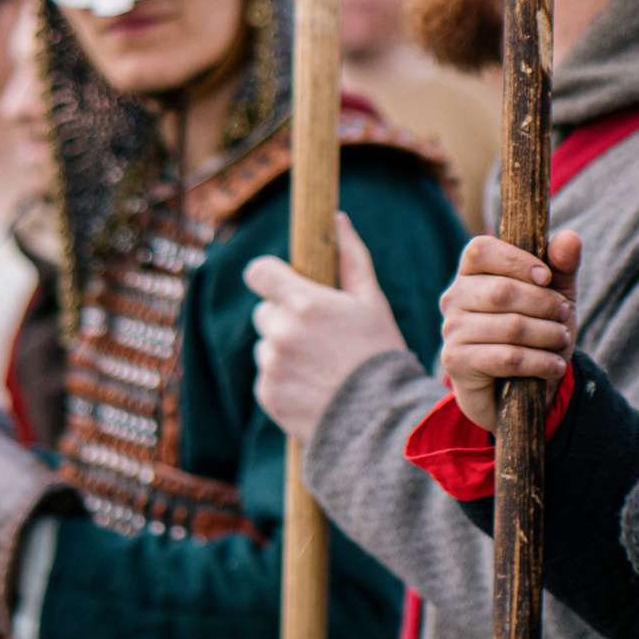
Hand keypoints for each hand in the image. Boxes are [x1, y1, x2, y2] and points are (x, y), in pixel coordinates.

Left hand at [247, 215, 403, 439]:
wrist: (378, 420)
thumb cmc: (380, 353)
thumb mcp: (372, 301)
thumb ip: (350, 256)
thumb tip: (336, 218)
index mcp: (304, 303)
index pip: (259, 272)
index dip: (269, 276)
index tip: (281, 283)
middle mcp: (281, 332)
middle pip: (265, 311)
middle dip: (285, 317)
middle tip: (320, 335)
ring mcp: (271, 364)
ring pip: (266, 344)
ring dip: (284, 349)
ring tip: (321, 365)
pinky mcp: (266, 393)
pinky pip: (266, 375)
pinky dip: (284, 378)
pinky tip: (313, 386)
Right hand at [437, 232, 579, 432]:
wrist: (524, 387)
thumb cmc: (537, 331)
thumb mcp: (556, 295)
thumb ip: (562, 265)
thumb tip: (569, 238)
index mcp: (471, 271)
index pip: (481, 249)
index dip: (517, 260)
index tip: (546, 277)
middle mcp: (454, 297)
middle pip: (501, 291)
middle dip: (544, 303)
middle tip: (563, 315)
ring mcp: (451, 330)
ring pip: (510, 327)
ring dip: (547, 334)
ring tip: (562, 339)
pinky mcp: (456, 362)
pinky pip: (506, 358)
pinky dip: (540, 361)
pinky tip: (555, 364)